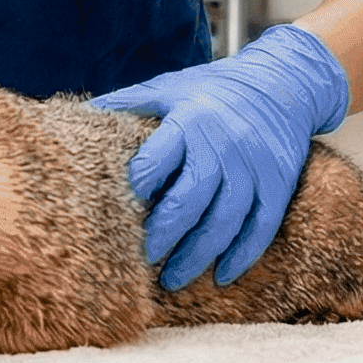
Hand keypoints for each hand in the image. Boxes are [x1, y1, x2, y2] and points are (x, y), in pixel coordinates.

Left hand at [95, 24, 349, 289]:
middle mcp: (223, 145)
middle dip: (163, 233)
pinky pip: (261, 228)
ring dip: (197, 255)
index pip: (157, 158)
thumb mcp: (169, 87)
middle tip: (141, 260)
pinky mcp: (278, 185)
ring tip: (172, 279)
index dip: (137, 186)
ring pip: (225, 221)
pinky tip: (221, 276)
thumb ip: (128, 104)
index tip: (117, 212)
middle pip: (191, 198)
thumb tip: (80, 118)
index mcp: (189, 119)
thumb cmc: (212, 89)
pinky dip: (241, 256)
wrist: (281, 82)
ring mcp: (254, 168)